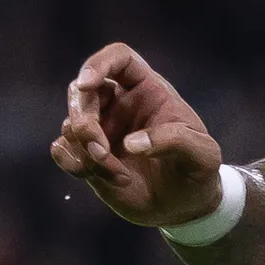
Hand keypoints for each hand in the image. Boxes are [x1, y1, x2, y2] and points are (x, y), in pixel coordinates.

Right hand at [50, 42, 229, 229]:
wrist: (184, 206)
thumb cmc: (196, 171)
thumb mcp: (202, 155)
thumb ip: (175, 141)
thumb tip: (131, 144)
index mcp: (148, 90)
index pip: (118, 58)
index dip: (99, 64)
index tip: (87, 84)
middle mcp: (118, 104)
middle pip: (82, 90)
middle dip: (83, 119)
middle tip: (100, 150)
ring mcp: (100, 129)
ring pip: (71, 124)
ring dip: (86, 151)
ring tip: (120, 176)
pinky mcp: (87, 155)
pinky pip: (62, 148)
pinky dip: (73, 163)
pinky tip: (104, 178)